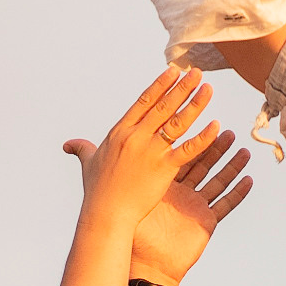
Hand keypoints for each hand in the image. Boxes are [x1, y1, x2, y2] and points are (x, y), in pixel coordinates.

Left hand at [64, 126, 254, 283]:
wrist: (144, 267)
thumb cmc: (133, 236)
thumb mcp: (127, 197)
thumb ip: (120, 173)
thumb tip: (95, 151)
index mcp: (163, 185)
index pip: (178, 156)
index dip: (187, 139)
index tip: (194, 120)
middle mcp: (181, 194)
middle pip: (201, 165)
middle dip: (214, 148)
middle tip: (225, 129)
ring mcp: (195, 207)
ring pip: (217, 181)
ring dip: (230, 166)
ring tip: (243, 149)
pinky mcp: (206, 222)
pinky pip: (226, 205)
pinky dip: (238, 193)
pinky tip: (249, 179)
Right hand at [72, 69, 218, 236]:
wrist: (105, 214)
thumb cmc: (97, 192)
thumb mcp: (89, 164)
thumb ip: (83, 149)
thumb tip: (69, 145)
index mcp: (120, 132)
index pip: (144, 101)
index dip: (160, 85)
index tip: (173, 71)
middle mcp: (136, 136)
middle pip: (164, 105)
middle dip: (182, 86)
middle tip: (197, 72)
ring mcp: (151, 151)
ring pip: (178, 121)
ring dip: (195, 103)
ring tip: (208, 88)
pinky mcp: (163, 168)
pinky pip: (188, 149)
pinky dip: (203, 137)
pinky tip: (216, 126)